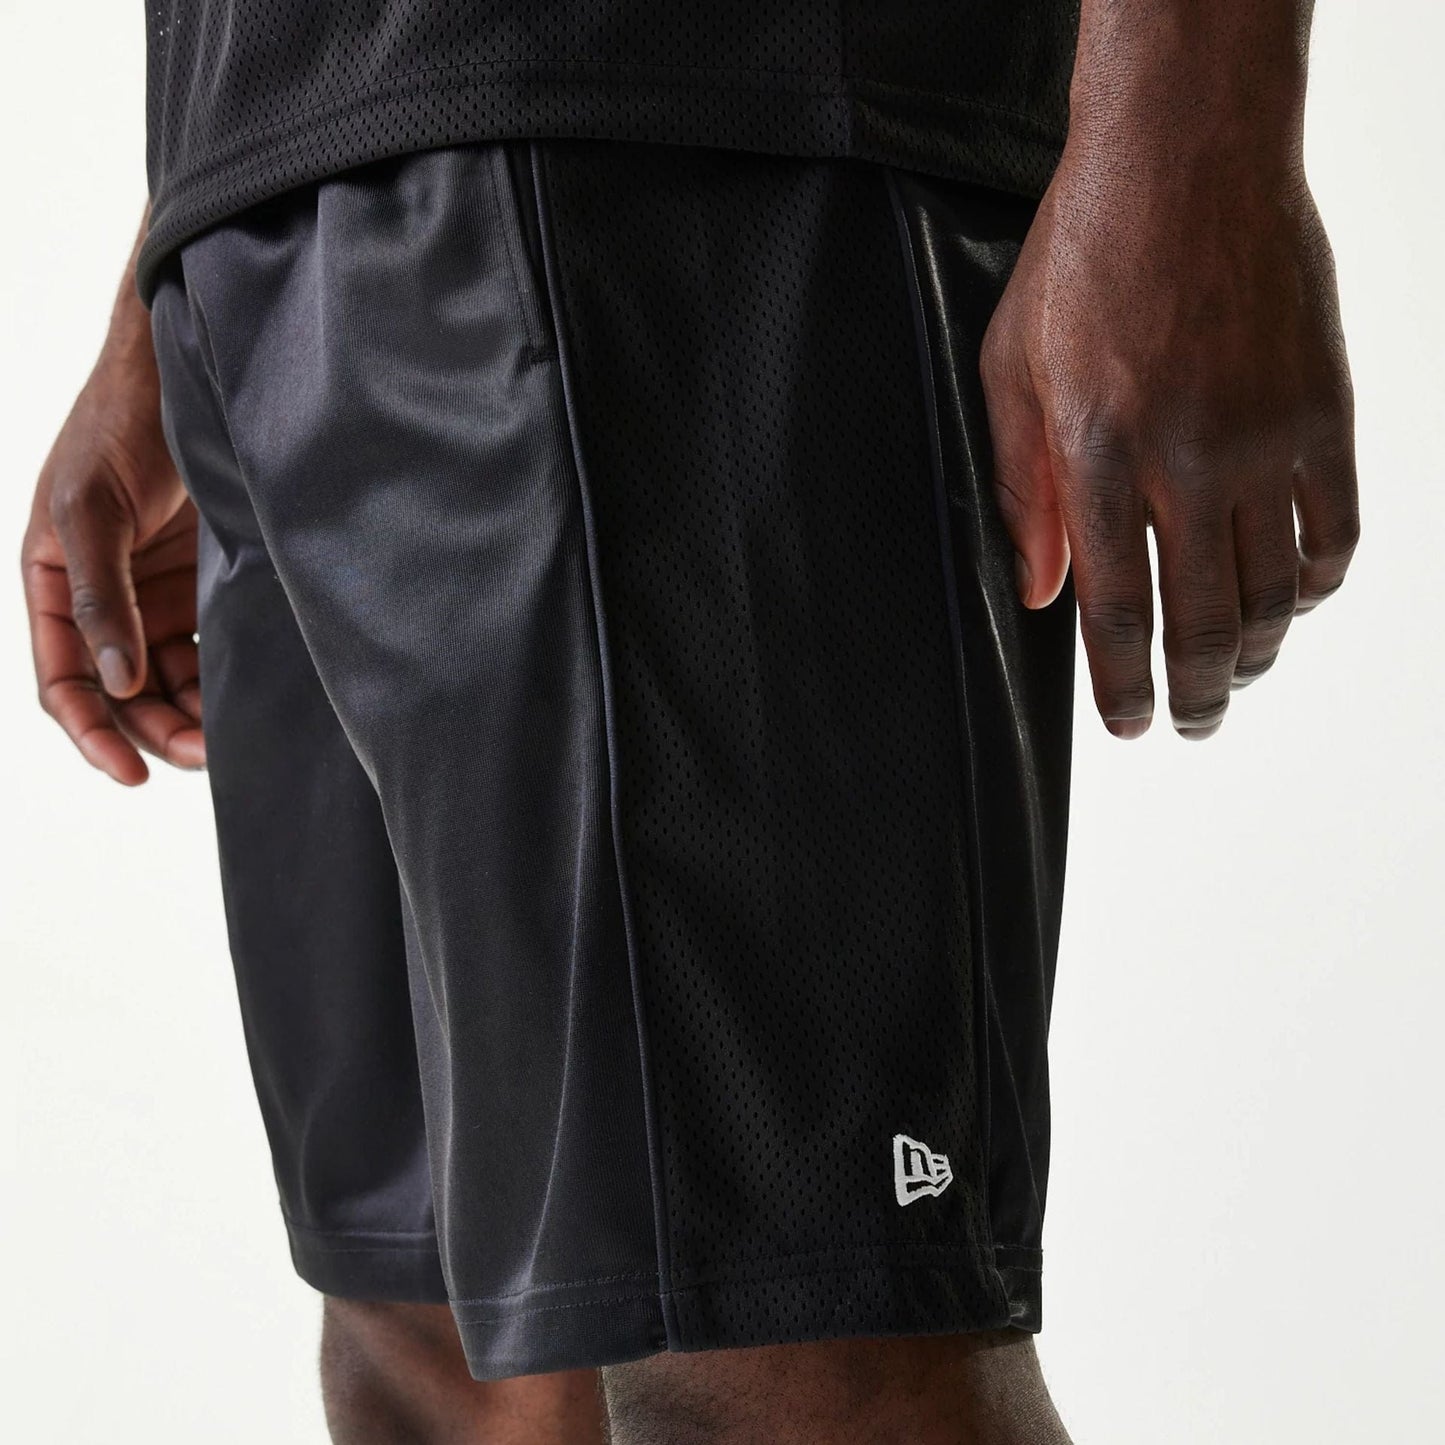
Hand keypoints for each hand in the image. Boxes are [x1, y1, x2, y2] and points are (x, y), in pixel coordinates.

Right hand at [21, 306, 203, 783]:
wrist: (187, 376)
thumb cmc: (117, 426)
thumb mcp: (89, 508)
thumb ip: (98, 597)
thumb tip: (117, 682)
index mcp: (55, 585)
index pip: (65, 681)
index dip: (92, 731)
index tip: (129, 773)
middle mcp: (106, 601)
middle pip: (126, 693)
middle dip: (158, 731)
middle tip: (207, 756)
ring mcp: (158, 596)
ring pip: (173, 681)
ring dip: (197, 714)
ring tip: (234, 738)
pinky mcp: (208, 584)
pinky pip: (212, 648)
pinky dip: (226, 678)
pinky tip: (252, 698)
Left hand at [981, 136, 1358, 738]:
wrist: (1186, 157)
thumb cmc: (1085, 256)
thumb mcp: (1011, 370)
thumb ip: (1021, 490)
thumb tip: (1037, 589)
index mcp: (1097, 457)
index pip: (1115, 613)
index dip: (1123, 688)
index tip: (1129, 724)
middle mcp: (1187, 461)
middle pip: (1203, 624)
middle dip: (1193, 694)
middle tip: (1188, 722)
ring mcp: (1267, 439)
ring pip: (1275, 594)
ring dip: (1255, 654)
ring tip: (1234, 674)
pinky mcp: (1326, 412)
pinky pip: (1337, 531)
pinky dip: (1317, 586)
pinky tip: (1294, 602)